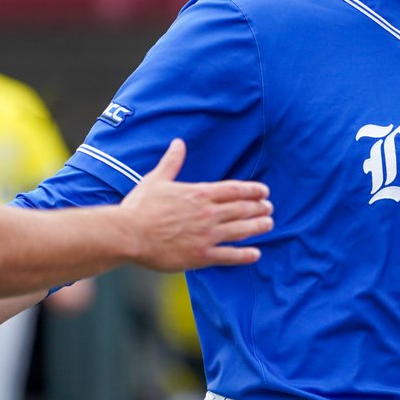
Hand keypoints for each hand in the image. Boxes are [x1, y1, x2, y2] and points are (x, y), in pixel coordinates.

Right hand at [121, 139, 271, 270]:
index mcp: (199, 194)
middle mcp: (207, 214)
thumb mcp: (157, 179)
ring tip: (269, 224)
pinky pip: (229, 256)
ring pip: (240, 230)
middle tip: (270, 208)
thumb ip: (172, 162)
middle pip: (241, 209)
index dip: (252, 190)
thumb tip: (178, 142)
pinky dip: (244, 255)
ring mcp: (206, 236)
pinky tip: (256, 254)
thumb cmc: (140, 206)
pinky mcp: (200, 256)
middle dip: (258, 207)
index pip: (234, 190)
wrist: (129, 234)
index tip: (264, 191)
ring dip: (257, 227)